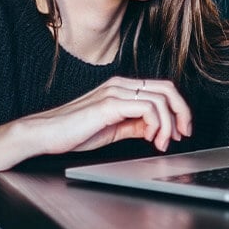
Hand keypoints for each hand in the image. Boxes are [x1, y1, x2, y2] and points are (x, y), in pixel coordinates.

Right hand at [18, 77, 193, 154]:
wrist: (45, 134)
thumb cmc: (72, 132)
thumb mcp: (112, 129)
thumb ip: (134, 125)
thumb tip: (154, 129)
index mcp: (121, 88)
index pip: (161, 89)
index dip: (178, 109)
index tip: (180, 131)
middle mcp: (120, 85)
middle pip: (167, 89)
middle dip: (182, 114)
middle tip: (182, 135)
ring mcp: (115, 92)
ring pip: (161, 98)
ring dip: (169, 124)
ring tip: (162, 143)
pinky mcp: (110, 104)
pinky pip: (147, 108)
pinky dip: (157, 125)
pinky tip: (150, 139)